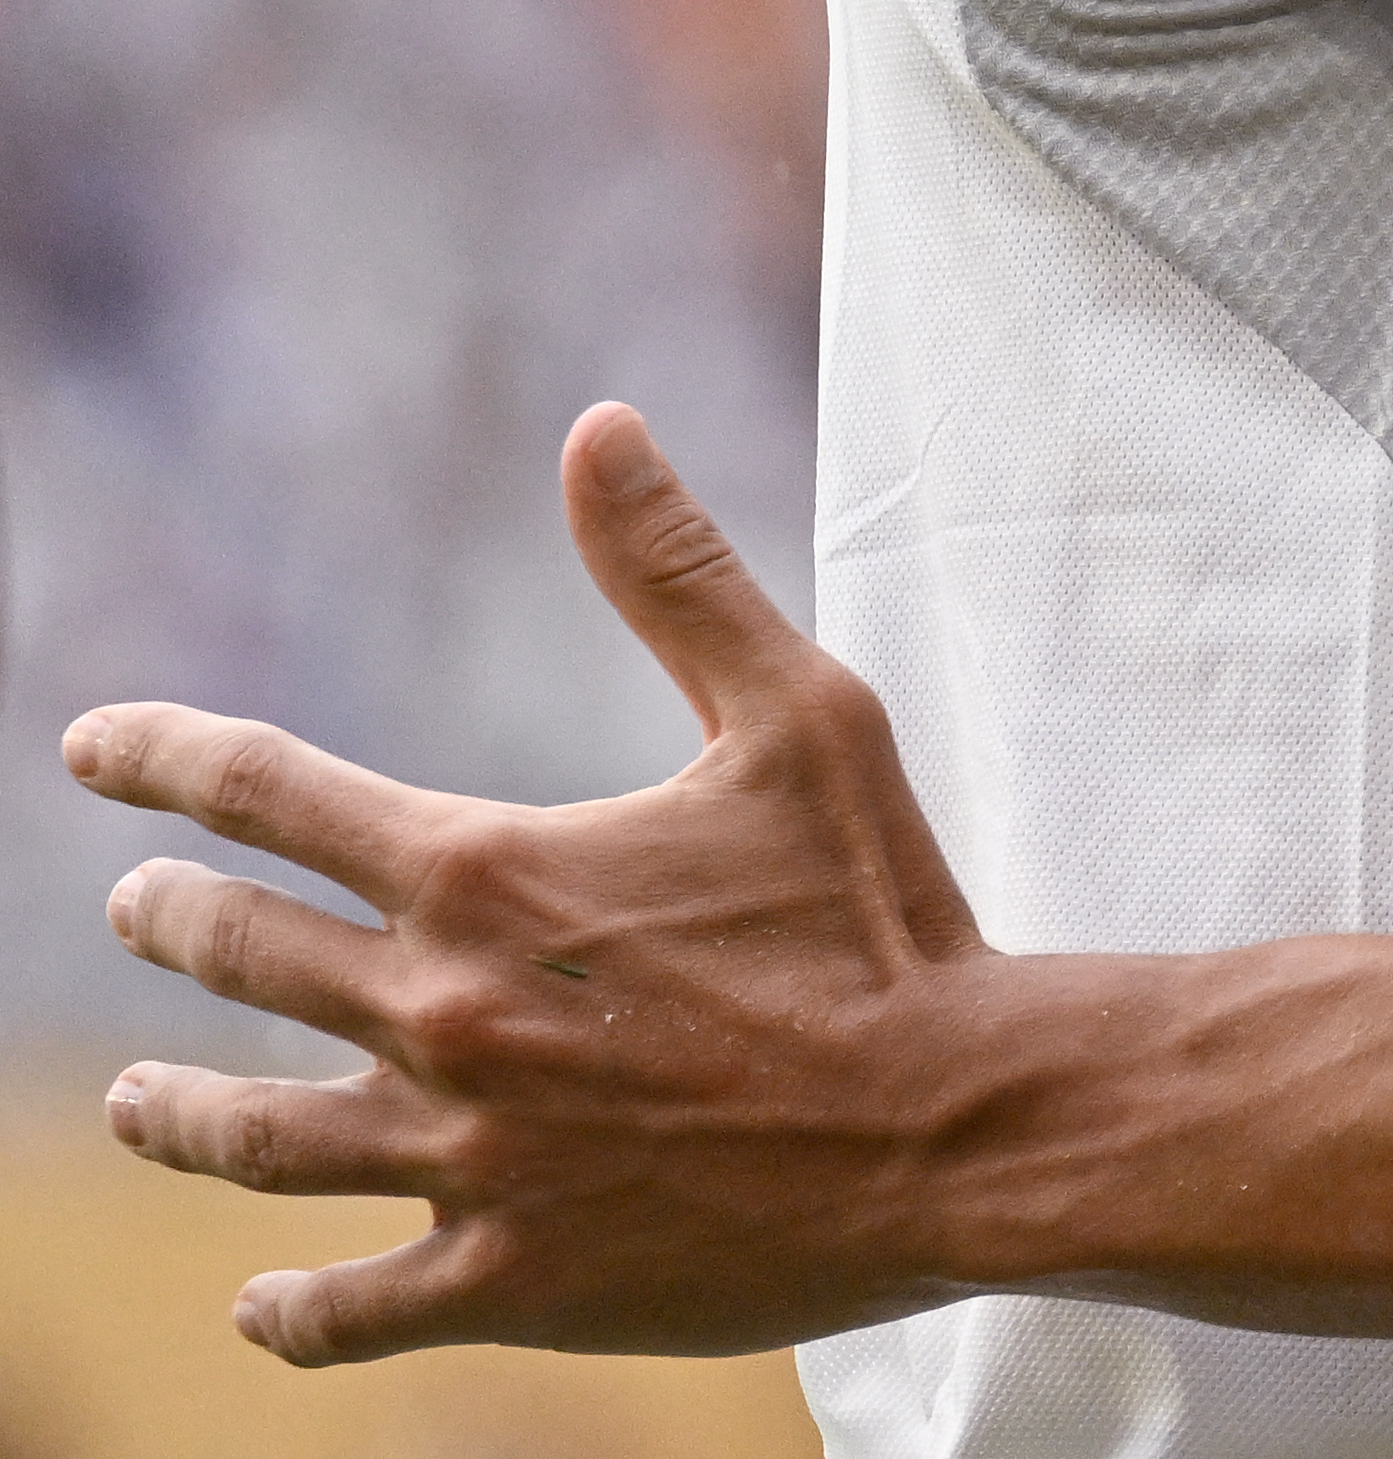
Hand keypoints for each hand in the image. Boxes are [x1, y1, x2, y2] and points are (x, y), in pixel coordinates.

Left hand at [70, 403, 986, 1361]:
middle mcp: (443, 1014)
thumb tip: (599, 429)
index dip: (163, 756)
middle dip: (169, 919)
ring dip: (174, 1113)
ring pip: (251, 1139)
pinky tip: (260, 1302)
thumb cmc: (885, 910)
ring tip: (136, 1100)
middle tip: (141, 908)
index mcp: (492, 874)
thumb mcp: (802, 716)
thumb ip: (679, 577)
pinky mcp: (509, 1273)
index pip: (266, 793)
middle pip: (238, 958)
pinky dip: (284, 1308)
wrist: (955, 1122)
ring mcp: (464, 1157)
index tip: (91, 745)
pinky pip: (345, 1306)